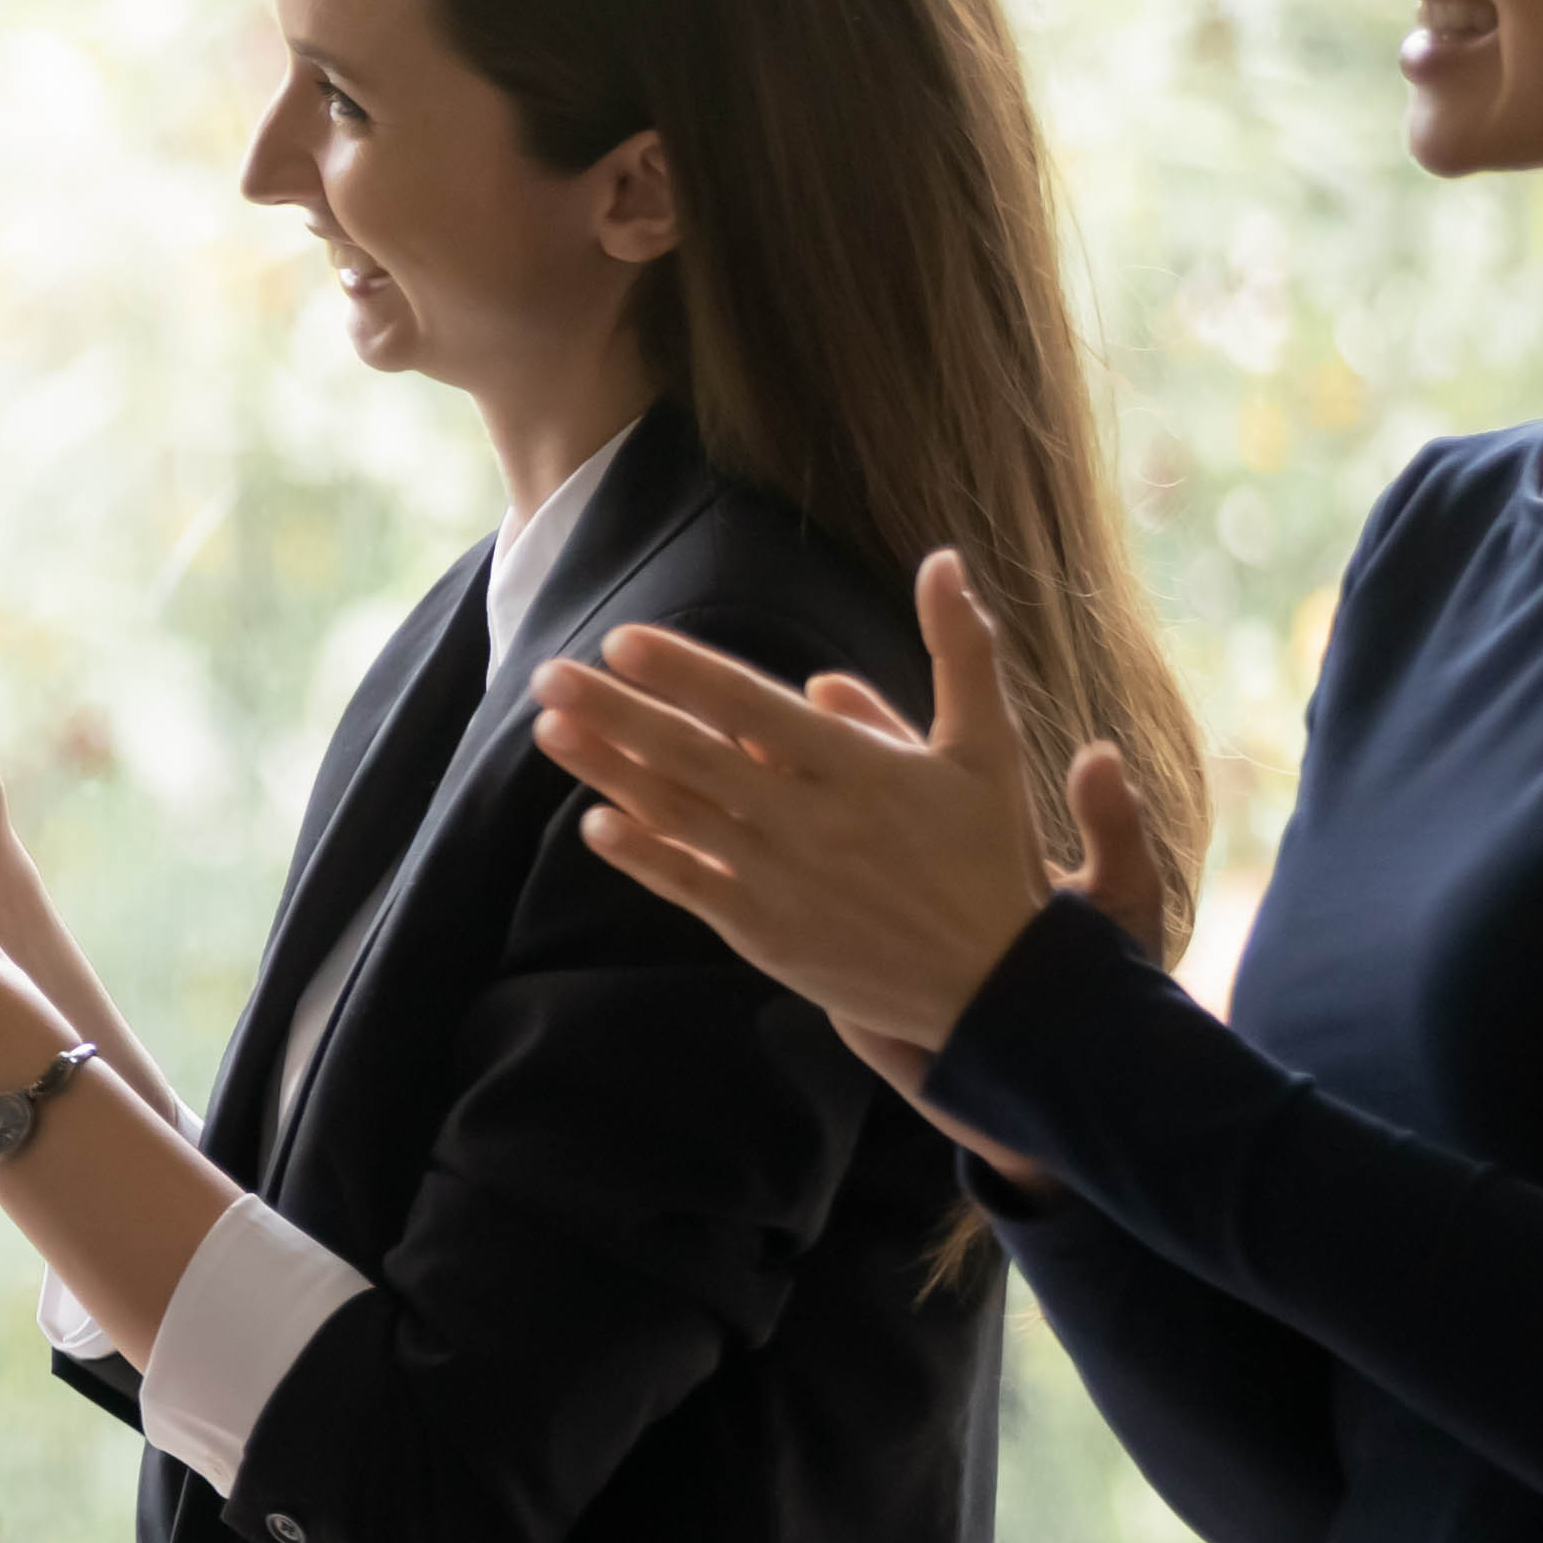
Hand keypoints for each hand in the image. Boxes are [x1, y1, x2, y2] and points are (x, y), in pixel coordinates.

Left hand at [524, 550, 1139, 1058]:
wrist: (994, 982)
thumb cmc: (986, 852)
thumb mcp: (988, 747)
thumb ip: (963, 651)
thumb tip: (942, 560)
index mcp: (860, 768)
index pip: (753, 708)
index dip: (685, 674)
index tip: (622, 641)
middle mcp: (811, 820)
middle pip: (694, 756)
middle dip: (616, 712)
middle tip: (548, 672)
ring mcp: (781, 878)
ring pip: (679, 815)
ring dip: (609, 771)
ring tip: (549, 729)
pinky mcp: (765, 933)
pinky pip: (690, 887)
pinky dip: (642, 855)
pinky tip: (593, 823)